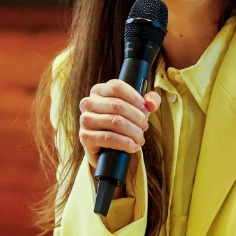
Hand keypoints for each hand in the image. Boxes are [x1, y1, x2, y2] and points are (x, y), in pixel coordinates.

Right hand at [79, 79, 160, 193]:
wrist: (108, 148)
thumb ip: (151, 100)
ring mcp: (84, 119)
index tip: (146, 110)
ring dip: (133, 132)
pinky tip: (132, 146)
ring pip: (114, 121)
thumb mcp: (139, 108)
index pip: (117, 87)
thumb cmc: (124, 122)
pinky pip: (108, 138)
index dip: (135, 98)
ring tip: (140, 138)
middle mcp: (88, 102)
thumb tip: (151, 104)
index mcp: (99, 90)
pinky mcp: (84, 137)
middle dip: (137, 118)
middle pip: (117, 105)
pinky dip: (125, 143)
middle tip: (145, 127)